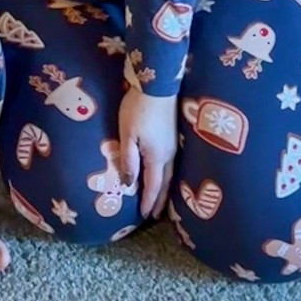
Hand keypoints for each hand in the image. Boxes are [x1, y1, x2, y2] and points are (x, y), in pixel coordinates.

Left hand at [118, 88, 177, 217]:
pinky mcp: (173, 134)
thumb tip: (129, 183)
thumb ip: (129, 160)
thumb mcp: (127, 134)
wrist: (158, 85)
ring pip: (170, 173)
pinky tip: (163, 172)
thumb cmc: (139, 109)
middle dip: (160, 200)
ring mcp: (173, 144)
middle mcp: (169, 155)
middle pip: (165, 183)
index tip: (144, 216)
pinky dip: (167, 175)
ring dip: (165, 188)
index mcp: (157, 157)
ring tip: (161, 198)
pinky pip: (171, 163)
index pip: (153, 186)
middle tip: (155, 214)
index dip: (148, 201)